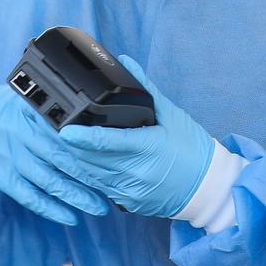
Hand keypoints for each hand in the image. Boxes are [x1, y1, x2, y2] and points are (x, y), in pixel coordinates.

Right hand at [0, 82, 109, 225]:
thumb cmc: (1, 108)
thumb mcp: (27, 97)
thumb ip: (54, 108)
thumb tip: (93, 112)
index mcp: (34, 112)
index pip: (70, 132)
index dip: (94, 147)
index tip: (116, 158)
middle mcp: (23, 135)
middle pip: (63, 158)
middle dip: (92, 175)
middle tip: (116, 186)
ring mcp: (10, 157)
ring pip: (49, 181)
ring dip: (76, 197)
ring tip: (99, 208)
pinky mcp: (0, 176)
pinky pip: (28, 197)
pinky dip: (50, 209)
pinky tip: (69, 218)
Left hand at [59, 55, 213, 217]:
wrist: (207, 185)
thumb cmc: (193, 149)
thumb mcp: (173, 115)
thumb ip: (146, 89)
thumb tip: (127, 63)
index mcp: (147, 147)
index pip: (105, 142)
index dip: (81, 137)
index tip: (63, 130)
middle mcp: (134, 172)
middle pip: (90, 158)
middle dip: (72, 145)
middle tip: (57, 128)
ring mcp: (129, 189)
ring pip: (90, 173)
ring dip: (77, 158)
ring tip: (68, 143)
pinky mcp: (126, 201)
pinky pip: (100, 184)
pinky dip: (91, 171)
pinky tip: (89, 159)